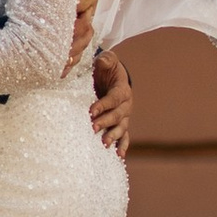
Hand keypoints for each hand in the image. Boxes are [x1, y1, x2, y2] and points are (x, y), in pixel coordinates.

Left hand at [89, 44, 132, 158]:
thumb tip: (102, 61)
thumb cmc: (108, 70)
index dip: (103, 105)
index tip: (91, 111)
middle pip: (117, 115)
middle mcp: (126, 105)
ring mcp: (124, 116)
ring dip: (113, 136)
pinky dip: (122, 145)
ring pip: (121, 128)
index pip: (113, 98)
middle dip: (106, 122)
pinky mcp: (121, 124)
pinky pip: (124, 136)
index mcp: (122, 90)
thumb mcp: (108, 62)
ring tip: (104, 144)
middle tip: (93, 128)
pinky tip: (119, 156)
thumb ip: (106, 60)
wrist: (113, 78)